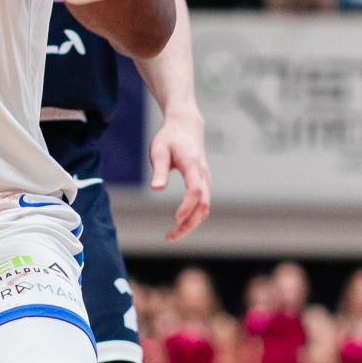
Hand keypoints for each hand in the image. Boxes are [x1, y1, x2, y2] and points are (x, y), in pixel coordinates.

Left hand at [149, 109, 210, 239]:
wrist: (186, 126)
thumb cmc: (170, 138)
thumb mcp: (159, 151)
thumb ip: (159, 170)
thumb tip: (156, 189)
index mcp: (192, 165)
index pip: (195, 190)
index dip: (187, 206)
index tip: (175, 219)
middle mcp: (203, 175)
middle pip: (203, 205)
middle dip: (189, 224)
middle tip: (170, 237)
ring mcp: (206, 180)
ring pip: (205, 207)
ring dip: (191, 224)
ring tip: (172, 235)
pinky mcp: (203, 183)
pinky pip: (203, 204)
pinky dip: (193, 217)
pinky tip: (179, 224)